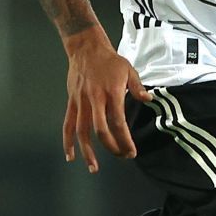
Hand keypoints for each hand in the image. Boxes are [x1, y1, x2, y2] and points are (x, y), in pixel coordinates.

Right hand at [61, 28, 151, 172]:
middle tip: (121, 156)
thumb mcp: (129, 69)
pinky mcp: (72, 102)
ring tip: (94, 167)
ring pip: (82, 131)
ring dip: (87, 151)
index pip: (118, 122)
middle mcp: (95, 99)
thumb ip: (137, 87)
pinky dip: (67, 141)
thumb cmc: (109, 60)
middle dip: (112, 147)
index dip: (124, 140)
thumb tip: (148, 100)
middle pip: (101, 130)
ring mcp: (81, 102)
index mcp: (111, 93)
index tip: (131, 151)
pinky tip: (70, 155)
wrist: (86, 48)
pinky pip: (68, 124)